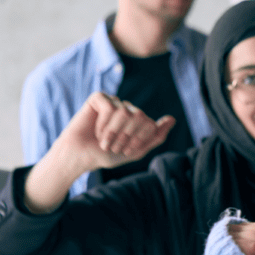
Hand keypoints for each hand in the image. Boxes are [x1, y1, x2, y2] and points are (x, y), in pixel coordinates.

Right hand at [56, 92, 174, 171]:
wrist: (81, 157)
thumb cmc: (106, 154)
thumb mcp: (137, 150)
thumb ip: (156, 136)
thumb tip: (172, 119)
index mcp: (138, 120)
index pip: (150, 124)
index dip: (138, 140)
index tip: (125, 151)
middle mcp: (127, 109)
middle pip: (140, 117)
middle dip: (127, 137)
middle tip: (113, 147)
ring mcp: (114, 102)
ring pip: (125, 113)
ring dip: (114, 133)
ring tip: (105, 141)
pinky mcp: (98, 98)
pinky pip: (110, 107)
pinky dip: (104, 124)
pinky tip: (97, 130)